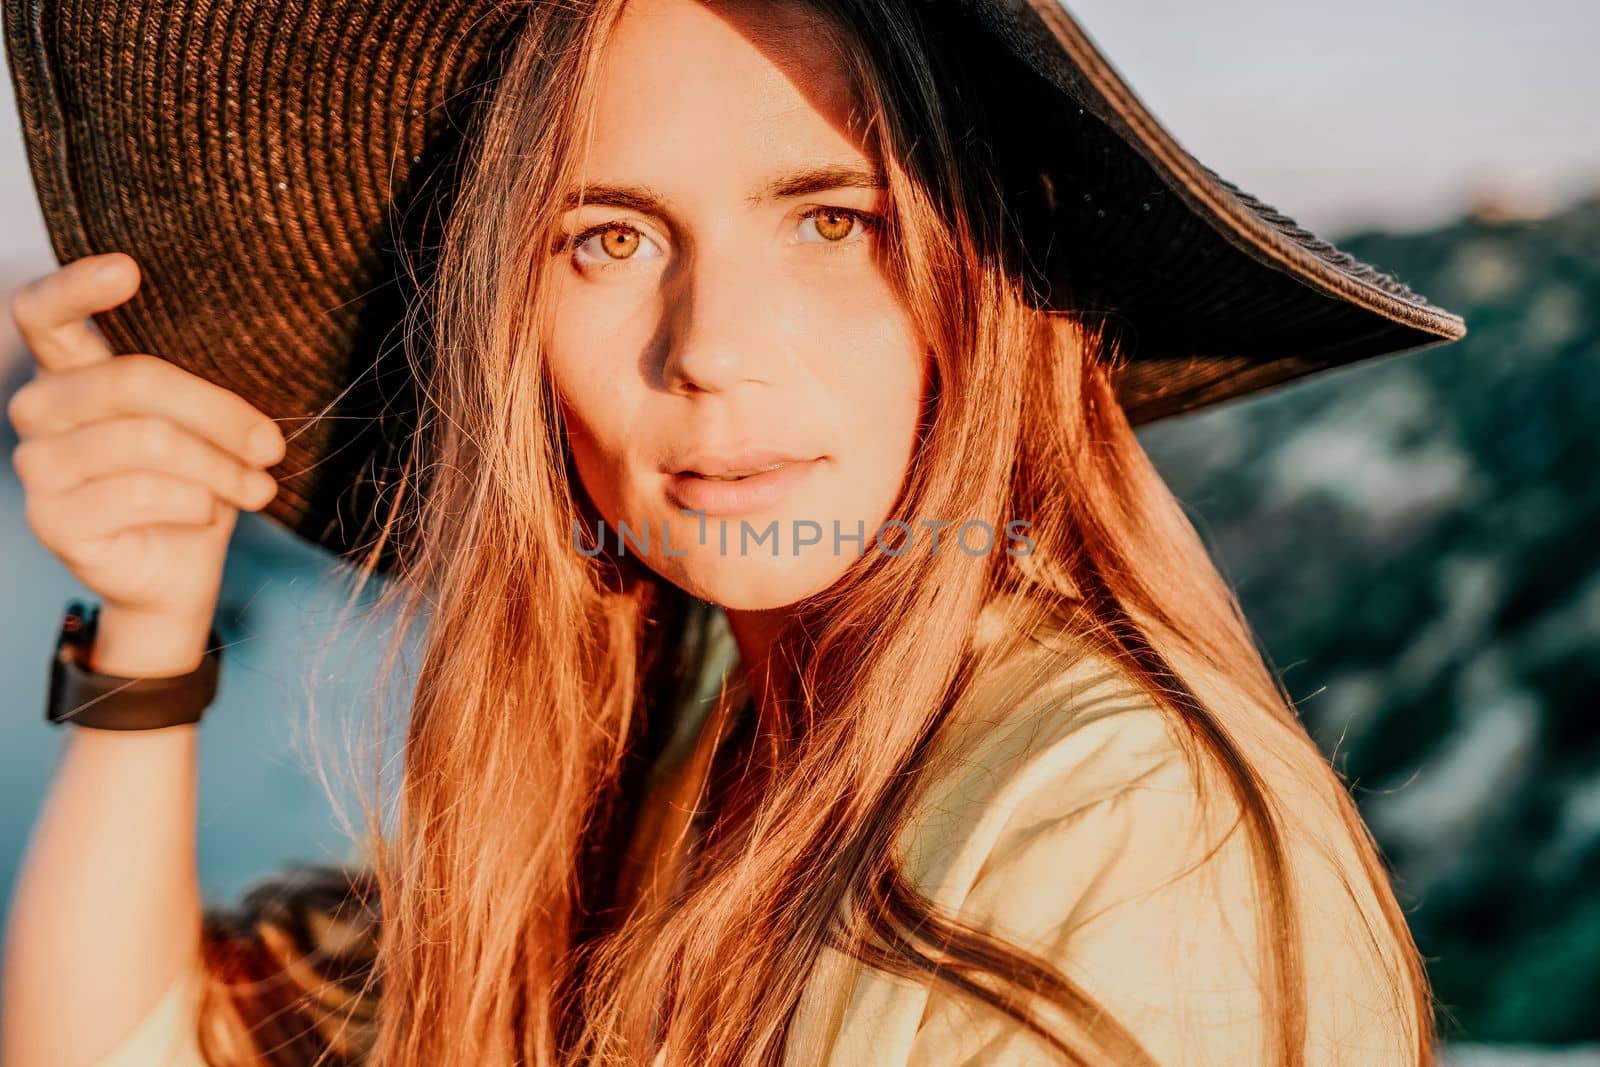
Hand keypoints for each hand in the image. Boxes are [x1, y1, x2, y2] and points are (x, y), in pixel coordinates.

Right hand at [7, 252, 284, 622]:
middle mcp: (39, 409)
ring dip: (220, 467)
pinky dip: (196, 503)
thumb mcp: (206, 427)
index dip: (76, 286)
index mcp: (71, 371)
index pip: (42, 313)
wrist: (177, 575)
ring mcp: (36, 465)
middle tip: (272, 446)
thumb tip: (256, 349)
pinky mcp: (51, 519)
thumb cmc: (197, 484)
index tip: (129, 269)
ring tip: (256, 488)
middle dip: (220, 414)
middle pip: (132, 381)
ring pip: (147, 441)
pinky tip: (209, 514)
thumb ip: (201, 387)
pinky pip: (142, 494)